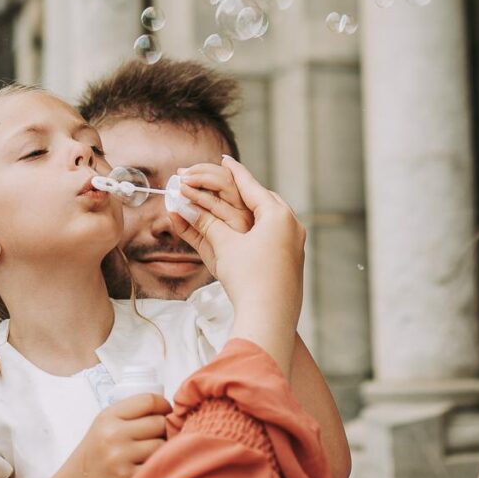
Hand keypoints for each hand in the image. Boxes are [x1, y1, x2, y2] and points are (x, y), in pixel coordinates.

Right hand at [58, 393, 170, 477]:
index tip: (166, 413)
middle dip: (164, 430)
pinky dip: (156, 467)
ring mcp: (120, 457)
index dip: (164, 405)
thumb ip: (131, 415)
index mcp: (108, 417)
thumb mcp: (104, 426)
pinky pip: (156, 465)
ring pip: (162, 445)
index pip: (149, 400)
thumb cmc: (95, 455)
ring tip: (149, 455)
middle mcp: (113, 434)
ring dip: (162, 450)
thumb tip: (168, 412)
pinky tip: (146, 469)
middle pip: (160, 423)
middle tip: (157, 438)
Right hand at [169, 157, 305, 370]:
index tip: (224, 158)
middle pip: (263, 201)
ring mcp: (295, 245)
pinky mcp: (292, 262)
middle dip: (243, 191)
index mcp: (278, 215)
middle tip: (229, 179)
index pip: (251, 186)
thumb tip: (183, 206)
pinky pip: (273, 236)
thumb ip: (206, 223)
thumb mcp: (224, 247)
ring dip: (250, 211)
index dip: (235, 172)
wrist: (270, 318)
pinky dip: (256, 230)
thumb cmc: (248, 279)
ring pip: (269, 219)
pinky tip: (248, 231)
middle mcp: (292, 226)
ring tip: (237, 202)